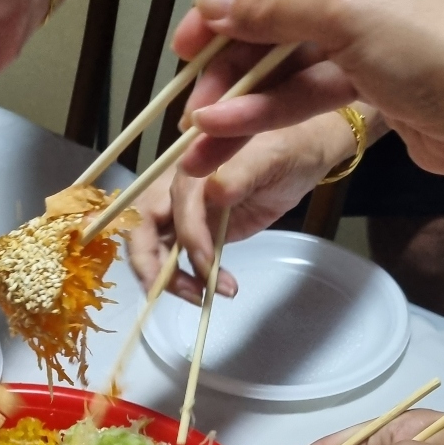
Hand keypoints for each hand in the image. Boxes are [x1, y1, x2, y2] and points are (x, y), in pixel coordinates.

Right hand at [128, 110, 367, 300]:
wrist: (301, 155)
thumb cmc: (288, 147)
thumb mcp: (271, 156)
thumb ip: (239, 172)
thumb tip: (214, 191)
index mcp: (192, 161)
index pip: (174, 201)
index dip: (187, 234)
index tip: (208, 262)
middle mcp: (177, 185)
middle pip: (142, 226)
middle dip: (149, 263)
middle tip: (169, 292)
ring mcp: (183, 210)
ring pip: (153, 247)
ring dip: (168, 278)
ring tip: (203, 297)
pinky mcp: (194, 231)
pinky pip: (176, 259)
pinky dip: (187, 279)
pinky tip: (215, 290)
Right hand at [170, 0, 443, 182]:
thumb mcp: (350, 4)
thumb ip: (271, 2)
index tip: (190, 35)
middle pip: (286, 2)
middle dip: (233, 56)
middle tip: (189, 93)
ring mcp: (384, 19)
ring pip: (293, 53)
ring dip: (244, 95)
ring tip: (198, 131)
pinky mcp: (382, 74)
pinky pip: (312, 86)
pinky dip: (271, 110)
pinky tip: (228, 133)